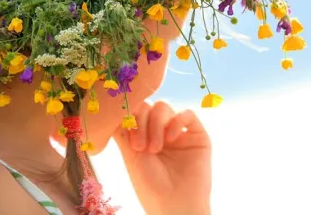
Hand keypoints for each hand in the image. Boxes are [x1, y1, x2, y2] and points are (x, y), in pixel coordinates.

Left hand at [113, 100, 211, 214]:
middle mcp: (161, 130)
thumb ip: (123, 131)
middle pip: (148, 106)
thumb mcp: (130, 156)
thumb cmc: (150, 186)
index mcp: (144, 134)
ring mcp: (179, 131)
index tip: (129, 138)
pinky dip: (176, 121)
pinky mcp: (197, 135)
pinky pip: (188, 113)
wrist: (174, 205)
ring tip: (154, 148)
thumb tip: (113, 110)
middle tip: (140, 147)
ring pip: (164, 106)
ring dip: (155, 124)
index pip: (135, 111)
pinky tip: (171, 138)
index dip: (130, 116)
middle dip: (141, 122)